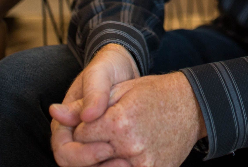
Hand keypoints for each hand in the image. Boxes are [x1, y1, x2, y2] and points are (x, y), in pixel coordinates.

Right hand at [50, 44, 139, 166]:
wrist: (123, 65)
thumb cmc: (108, 67)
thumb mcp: (100, 74)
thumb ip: (94, 93)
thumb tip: (86, 117)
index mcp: (64, 121)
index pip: (64, 151)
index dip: (83, 155)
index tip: (107, 147)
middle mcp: (73, 135)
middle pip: (76, 165)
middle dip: (98, 166)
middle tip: (124, 162)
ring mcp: (89, 141)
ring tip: (130, 163)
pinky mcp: (105, 144)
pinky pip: (105, 162)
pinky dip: (116, 163)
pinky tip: (134, 160)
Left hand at [72, 72, 206, 166]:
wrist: (193, 106)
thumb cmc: (156, 93)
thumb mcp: (123, 89)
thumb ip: (87, 103)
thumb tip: (54, 112)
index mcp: (120, 121)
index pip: (81, 133)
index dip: (83, 125)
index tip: (93, 120)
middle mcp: (130, 146)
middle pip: (88, 156)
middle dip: (89, 145)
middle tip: (103, 134)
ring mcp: (142, 164)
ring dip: (101, 160)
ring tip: (113, 144)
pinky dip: (118, 165)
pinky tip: (122, 155)